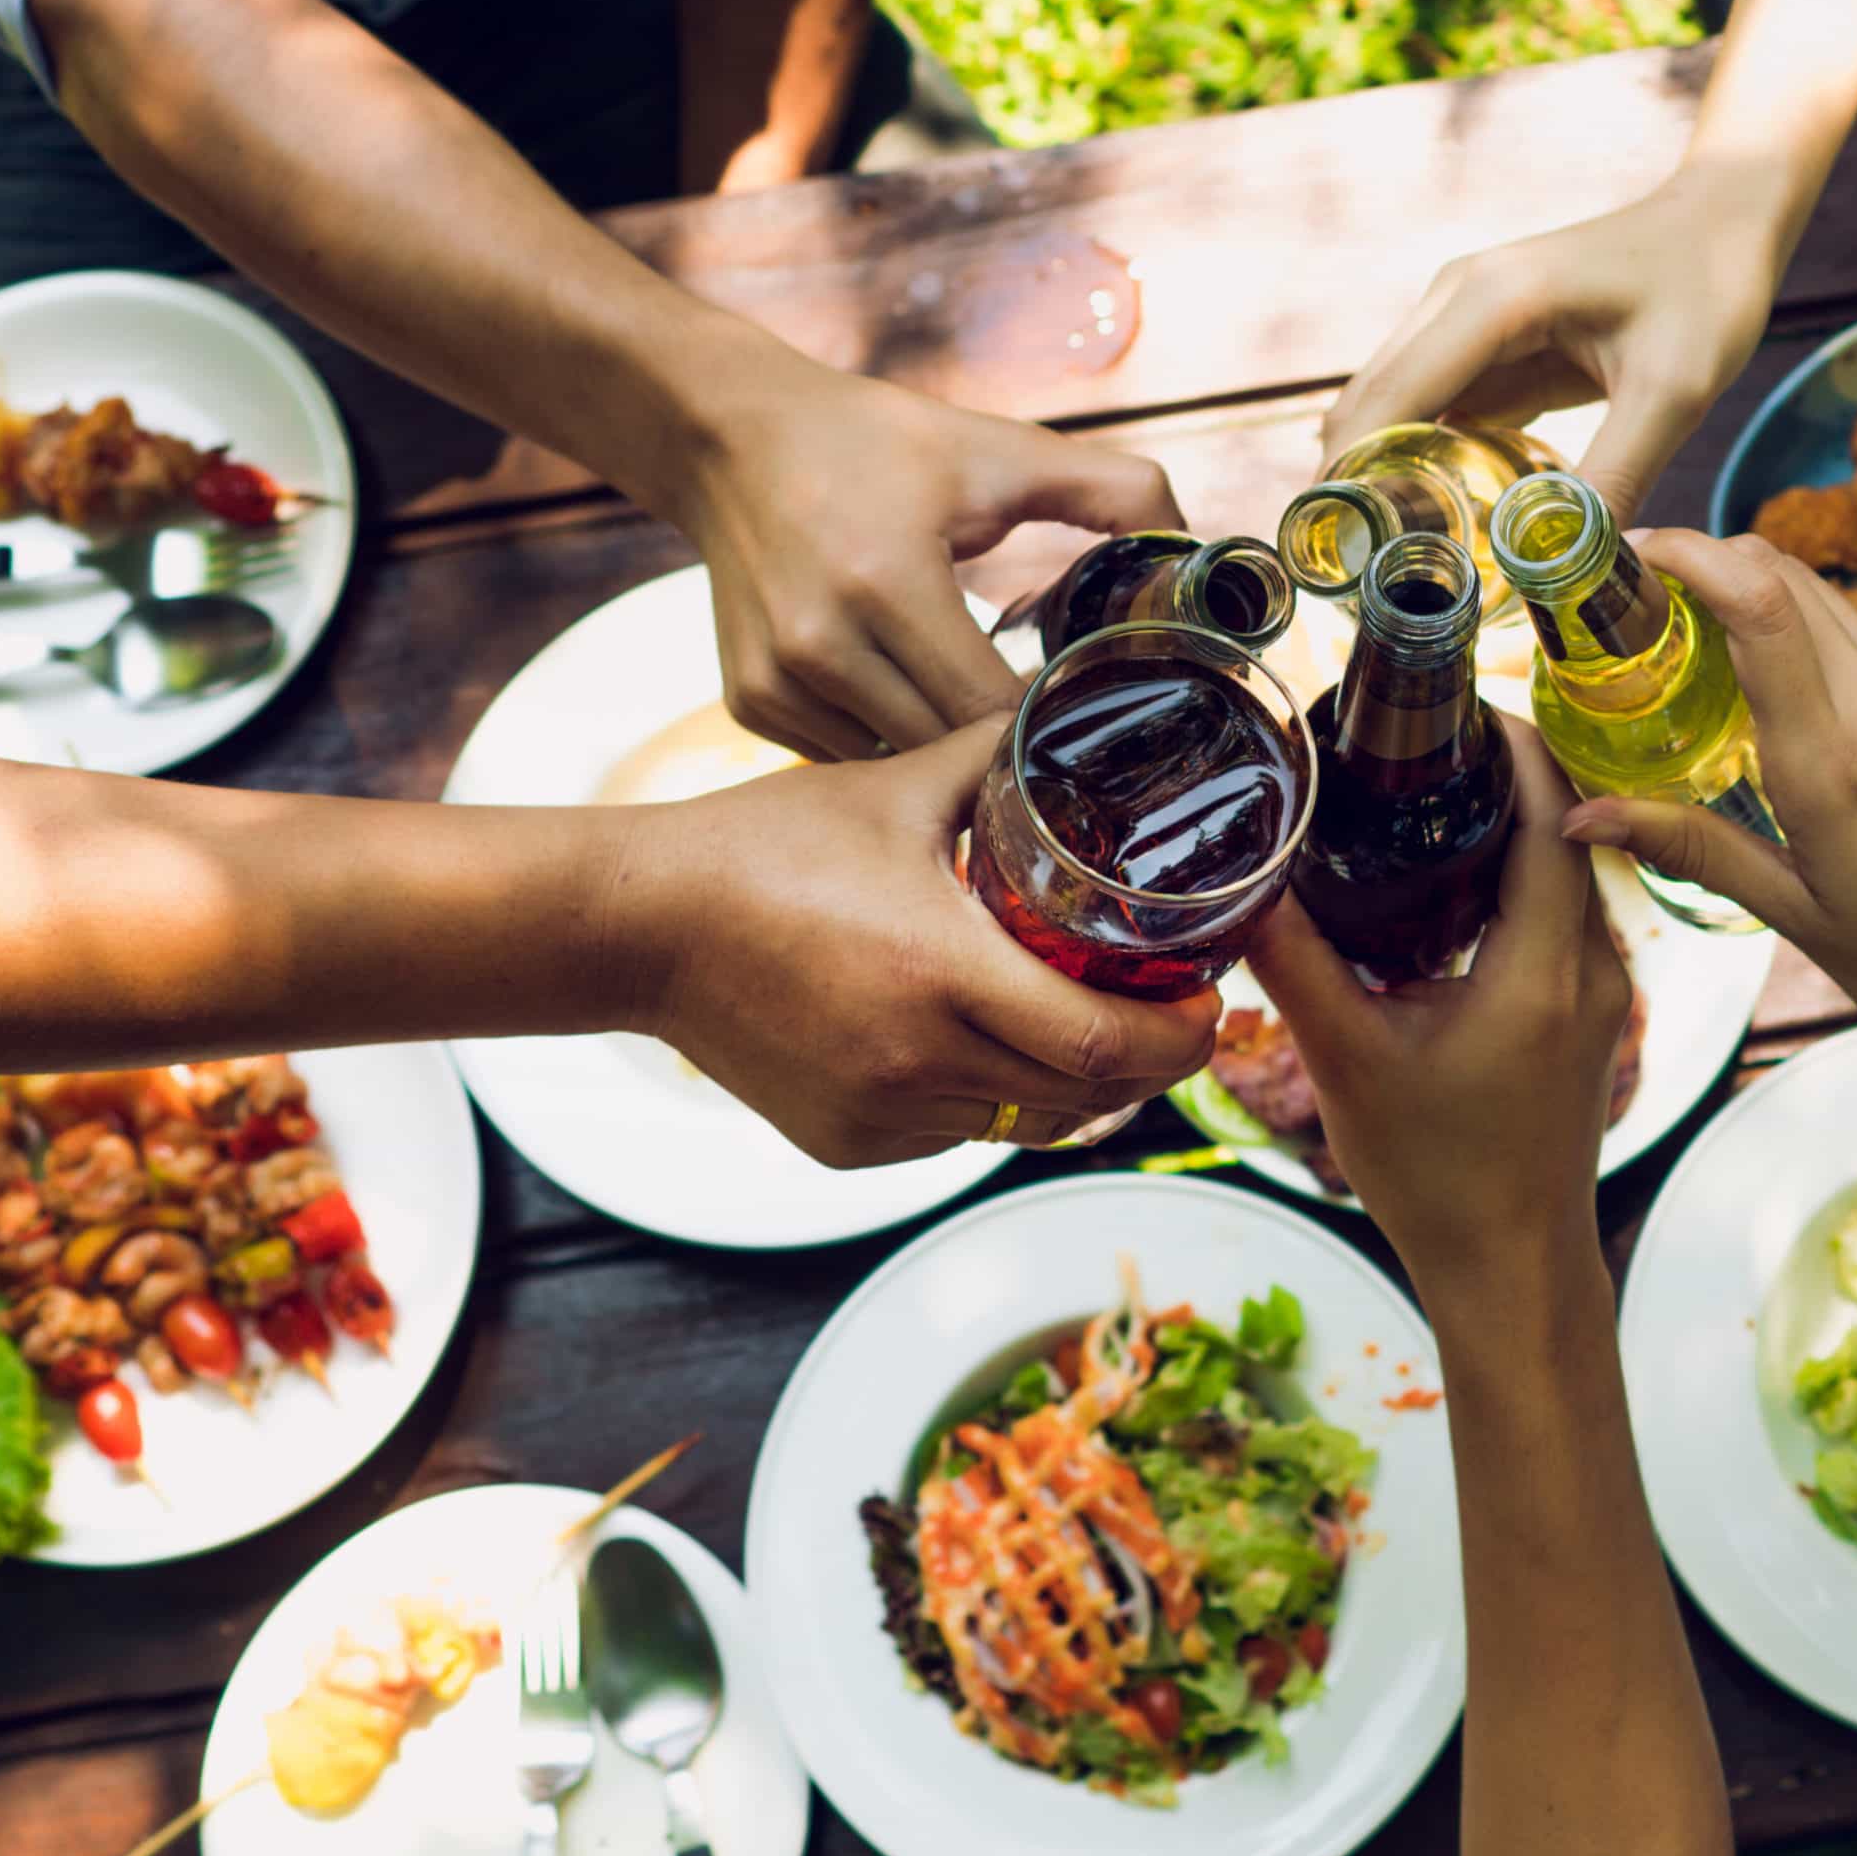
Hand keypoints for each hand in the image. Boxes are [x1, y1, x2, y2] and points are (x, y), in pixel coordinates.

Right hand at [610, 718, 1221, 1163]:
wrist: (645, 927)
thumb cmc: (765, 847)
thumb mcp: (896, 789)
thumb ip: (996, 754)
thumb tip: (1073, 711)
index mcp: (942, 971)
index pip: (1108, 1043)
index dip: (1181, 1037)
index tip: (1211, 1004)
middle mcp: (919, 1061)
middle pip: (1088, 1099)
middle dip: (1150, 1065)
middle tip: (1177, 1015)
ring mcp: (882, 1114)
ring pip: (1029, 1125)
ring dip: (1078, 1087)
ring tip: (1100, 1026)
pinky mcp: (848, 1143)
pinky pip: (960, 1136)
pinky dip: (998, 1099)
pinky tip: (995, 1044)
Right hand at [675, 356, 1182, 758]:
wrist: (729, 437)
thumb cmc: (873, 441)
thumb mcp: (997, 449)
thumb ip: (1110, 488)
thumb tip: (1199, 543)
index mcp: (887, 583)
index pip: (992, 708)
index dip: (1047, 723)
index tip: (1088, 713)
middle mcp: (821, 645)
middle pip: (944, 752)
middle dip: (1004, 753)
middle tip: (1056, 740)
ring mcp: (776, 683)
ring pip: (895, 770)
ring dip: (941, 761)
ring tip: (986, 730)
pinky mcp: (749, 703)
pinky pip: (847, 759)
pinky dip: (887, 747)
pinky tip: (914, 715)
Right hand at [1248, 729, 1631, 1280]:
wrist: (1512, 1270)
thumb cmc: (1438, 1180)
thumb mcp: (1348, 1062)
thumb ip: (1292, 964)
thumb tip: (1238, 881)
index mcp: (1543, 971)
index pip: (1552, 815)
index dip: (1513, 742)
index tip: (1456, 697)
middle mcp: (1595, 970)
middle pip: (1569, 828)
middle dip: (1509, 766)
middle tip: (1431, 725)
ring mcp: (1604, 994)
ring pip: (1572, 871)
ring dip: (1520, 819)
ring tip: (1440, 780)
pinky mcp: (1593, 1017)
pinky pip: (1568, 912)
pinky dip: (1524, 874)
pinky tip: (1461, 869)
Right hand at [1323, 170, 1780, 525]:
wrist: (1722, 220)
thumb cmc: (1707, 288)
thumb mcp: (1676, 391)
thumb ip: (1616, 476)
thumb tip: (1570, 570)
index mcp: (1491, 300)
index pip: (1386, 400)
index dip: (1353, 481)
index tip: (1346, 562)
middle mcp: (1456, 297)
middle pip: (1368, 405)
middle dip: (1356, 488)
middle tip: (1365, 584)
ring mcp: (1462, 313)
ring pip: (1391, 407)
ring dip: (1386, 476)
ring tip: (1396, 566)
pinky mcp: (1482, 337)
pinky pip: (1433, 407)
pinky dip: (1427, 459)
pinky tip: (1443, 521)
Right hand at [1559, 530, 1856, 1116]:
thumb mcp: (1794, 915)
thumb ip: (1689, 844)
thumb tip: (1581, 817)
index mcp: (1836, 763)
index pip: (1758, 605)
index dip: (1689, 553)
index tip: (1634, 550)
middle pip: (1787, 579)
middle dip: (1713, 566)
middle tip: (1652, 598)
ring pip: (1834, 608)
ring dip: (1767, 608)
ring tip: (1718, 655)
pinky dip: (1828, 653)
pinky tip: (1809, 709)